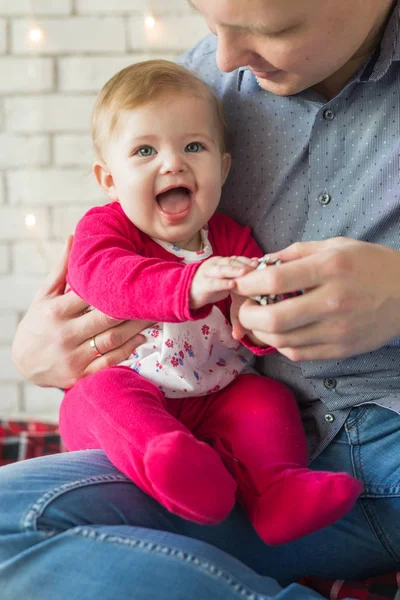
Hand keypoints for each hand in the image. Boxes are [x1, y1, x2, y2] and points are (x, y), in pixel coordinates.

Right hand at [12, 236, 150, 388]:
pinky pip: (110, 361)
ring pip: (112, 340)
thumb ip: (61, 269)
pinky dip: (129, 349)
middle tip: (154, 296)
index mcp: (56, 310)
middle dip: (134, 307)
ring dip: (137, 327)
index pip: (91, 295)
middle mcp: (65, 334)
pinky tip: (142, 337)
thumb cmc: (38, 323)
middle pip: (108, 318)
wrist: (22, 363)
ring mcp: (73, 356)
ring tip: (154, 314)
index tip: (136, 277)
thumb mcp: (44, 295)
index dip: (116, 286)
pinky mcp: (80, 375)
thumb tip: (72, 238)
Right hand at [189, 256, 257, 309]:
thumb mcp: (225, 279)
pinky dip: (224, 283)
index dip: (248, 261)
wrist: (188, 294)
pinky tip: (232, 285)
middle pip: (231, 262)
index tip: (260, 263)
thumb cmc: (210, 286)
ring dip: (234, 270)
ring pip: (222, 269)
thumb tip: (255, 269)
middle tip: (256, 267)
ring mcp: (207, 273)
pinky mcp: (203, 284)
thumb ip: (237, 274)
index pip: (236, 258)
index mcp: (220, 261)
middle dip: (244, 264)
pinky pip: (214, 283)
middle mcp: (214, 264)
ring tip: (245, 273)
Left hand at [235, 237, 399, 360]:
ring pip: (282, 341)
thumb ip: (295, 253)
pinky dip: (281, 345)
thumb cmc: (369, 264)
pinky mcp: (341, 349)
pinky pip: (299, 354)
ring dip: (260, 332)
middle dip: (247, 315)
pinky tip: (280, 333)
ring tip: (257, 320)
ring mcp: (338, 329)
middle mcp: (332, 301)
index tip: (238, 284)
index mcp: (329, 268)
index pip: (275, 280)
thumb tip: (260, 264)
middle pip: (273, 319)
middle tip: (244, 307)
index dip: (247, 284)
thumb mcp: (335, 245)